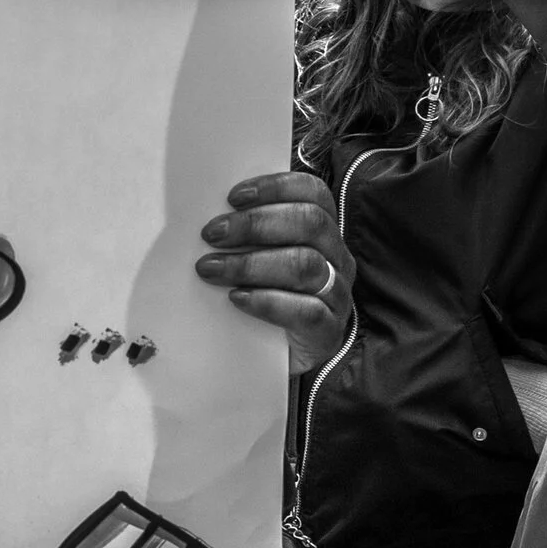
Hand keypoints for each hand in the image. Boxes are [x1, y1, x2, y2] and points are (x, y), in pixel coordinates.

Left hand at [193, 170, 351, 375]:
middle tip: (212, 234)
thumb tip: (209, 219)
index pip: (313, 193)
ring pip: (306, 265)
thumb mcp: (257, 261)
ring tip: (212, 269)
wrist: (277, 359)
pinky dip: (267, 301)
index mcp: (322, 232)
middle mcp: (336, 257)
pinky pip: (306, 311)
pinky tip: (237, 299)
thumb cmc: (263, 298)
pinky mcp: (328, 330)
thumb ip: (245, 237)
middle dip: (256, 224)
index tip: (233, 197)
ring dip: (252, 264)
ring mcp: (337, 294)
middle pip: (310, 223)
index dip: (276, 187)